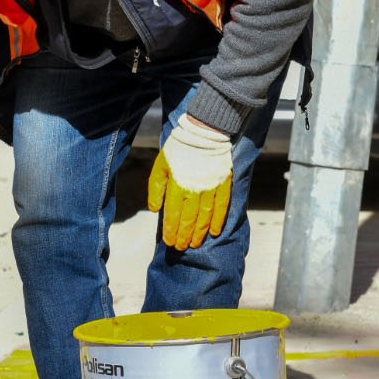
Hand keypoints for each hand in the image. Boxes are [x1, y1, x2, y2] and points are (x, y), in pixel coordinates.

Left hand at [147, 114, 234, 250]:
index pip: (173, 214)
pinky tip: (215, 232)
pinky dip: (218, 220)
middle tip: (180, 247)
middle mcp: (194, 189)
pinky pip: (222, 206)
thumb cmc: (178, 148)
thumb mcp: (160, 165)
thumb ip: (156, 188)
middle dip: (183, 235)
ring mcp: (210, 187)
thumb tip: (155, 210)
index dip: (171, 230)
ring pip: (205, 216)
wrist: (204, 131)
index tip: (169, 241)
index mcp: (177, 184)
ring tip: (194, 243)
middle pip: (189, 219)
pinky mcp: (223, 183)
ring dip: (199, 232)